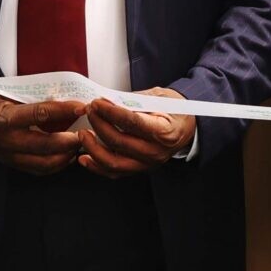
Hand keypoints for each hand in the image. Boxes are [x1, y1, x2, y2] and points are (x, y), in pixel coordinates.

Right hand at [0, 91, 86, 174]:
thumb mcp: (8, 94)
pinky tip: (68, 156)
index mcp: (6, 118)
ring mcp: (9, 155)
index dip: (65, 110)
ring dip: (67, 155)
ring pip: (45, 162)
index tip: (82, 106)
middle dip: (72, 140)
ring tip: (81, 145)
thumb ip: (33, 100)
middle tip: (88, 131)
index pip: (41, 114)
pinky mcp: (11, 164)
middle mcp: (7, 140)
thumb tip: (64, 100)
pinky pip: (38, 169)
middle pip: (47, 145)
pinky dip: (56, 164)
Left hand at [81, 89, 196, 176]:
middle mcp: (155, 151)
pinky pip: (114, 172)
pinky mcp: (139, 169)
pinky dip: (96, 166)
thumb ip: (133, 100)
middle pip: (119, 141)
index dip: (110, 112)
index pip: (131, 122)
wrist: (187, 128)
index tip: (97, 103)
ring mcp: (147, 164)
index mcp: (164, 131)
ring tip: (83, 134)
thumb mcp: (159, 97)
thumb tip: (107, 100)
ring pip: (113, 162)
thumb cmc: (175, 110)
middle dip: (99, 124)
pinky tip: (84, 156)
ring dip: (93, 148)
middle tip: (90, 111)